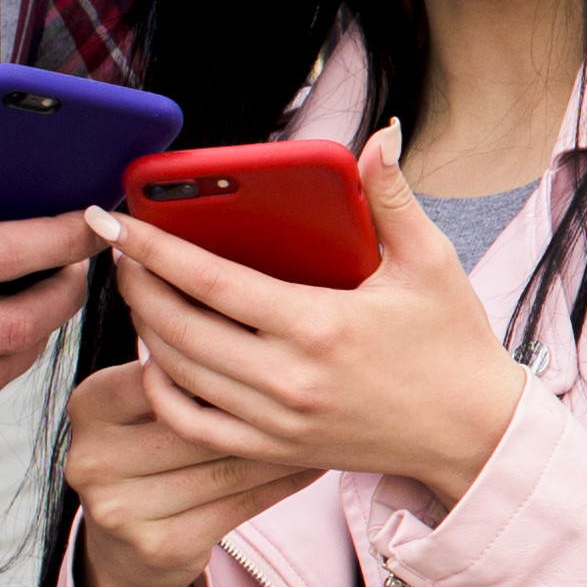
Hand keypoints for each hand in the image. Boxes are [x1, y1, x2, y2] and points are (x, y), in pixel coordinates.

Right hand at [56, 363, 312, 586]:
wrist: (126, 548)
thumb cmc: (151, 450)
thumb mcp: (143, 403)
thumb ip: (177, 362)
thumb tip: (251, 311)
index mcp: (89, 405)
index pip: (162, 372)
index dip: (222, 359)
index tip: (275, 341)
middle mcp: (93, 457)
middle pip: (199, 421)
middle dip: (262, 401)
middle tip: (320, 377)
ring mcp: (121, 507)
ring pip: (226, 463)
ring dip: (286, 441)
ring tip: (328, 416)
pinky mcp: (159, 545)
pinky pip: (241, 504)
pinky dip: (284, 479)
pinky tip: (316, 460)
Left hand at [84, 134, 529, 504]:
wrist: (472, 433)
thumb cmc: (452, 343)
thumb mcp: (431, 264)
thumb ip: (394, 198)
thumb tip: (381, 137)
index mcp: (320, 326)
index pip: (210, 280)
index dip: (153, 247)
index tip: (114, 221)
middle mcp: (289, 378)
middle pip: (179, 327)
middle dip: (137, 283)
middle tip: (120, 250)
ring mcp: (278, 420)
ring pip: (178, 373)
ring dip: (147, 328)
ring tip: (140, 292)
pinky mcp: (275, 449)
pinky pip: (194, 423)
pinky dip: (164, 390)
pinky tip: (159, 358)